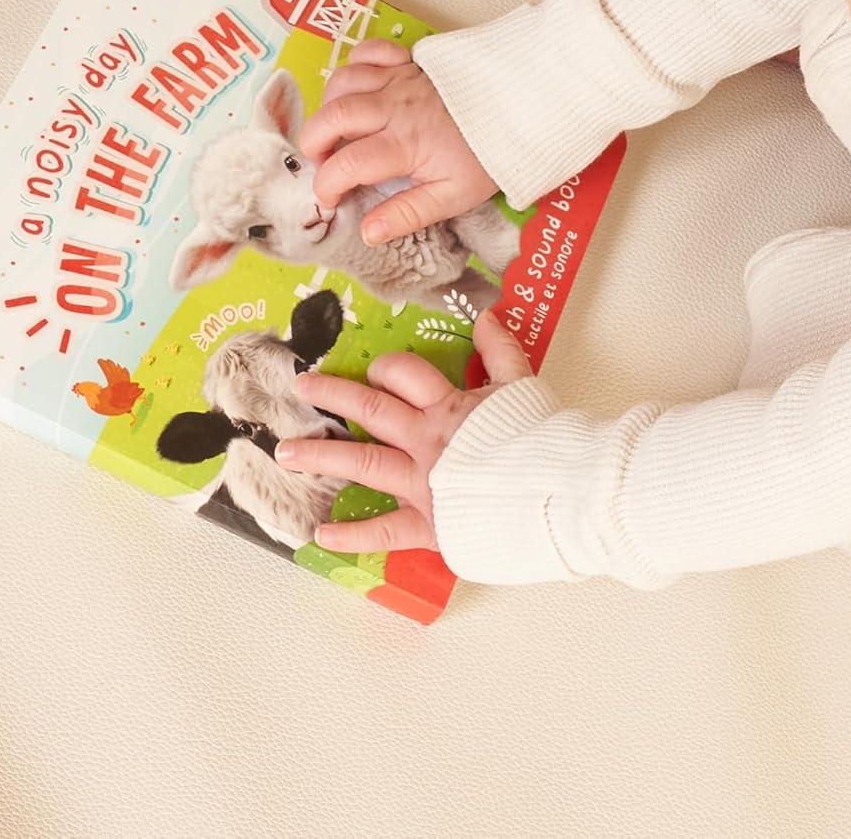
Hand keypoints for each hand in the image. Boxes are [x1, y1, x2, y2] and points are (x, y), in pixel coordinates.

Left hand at [274, 310, 531, 553]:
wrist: (565, 490)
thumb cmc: (547, 439)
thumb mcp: (525, 382)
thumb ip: (500, 348)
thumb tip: (485, 314)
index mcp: (450, 406)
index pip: (405, 375)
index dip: (386, 368)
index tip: (373, 369)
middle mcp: (428, 440)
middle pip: (371, 410)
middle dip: (332, 395)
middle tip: (301, 387)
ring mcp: (424, 484)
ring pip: (362, 464)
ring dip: (321, 457)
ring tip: (286, 453)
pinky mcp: (431, 526)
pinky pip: (382, 533)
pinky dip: (350, 536)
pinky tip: (321, 534)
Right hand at [299, 39, 496, 244]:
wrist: (518, 112)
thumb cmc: (485, 156)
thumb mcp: (453, 197)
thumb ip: (407, 214)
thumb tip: (369, 232)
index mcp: (405, 144)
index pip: (347, 164)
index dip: (327, 185)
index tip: (330, 198)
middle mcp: (395, 106)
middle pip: (333, 116)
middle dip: (313, 142)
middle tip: (323, 160)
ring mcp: (399, 79)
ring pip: (342, 81)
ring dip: (329, 105)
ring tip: (338, 129)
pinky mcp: (407, 61)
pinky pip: (367, 51)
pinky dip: (353, 65)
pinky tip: (359, 88)